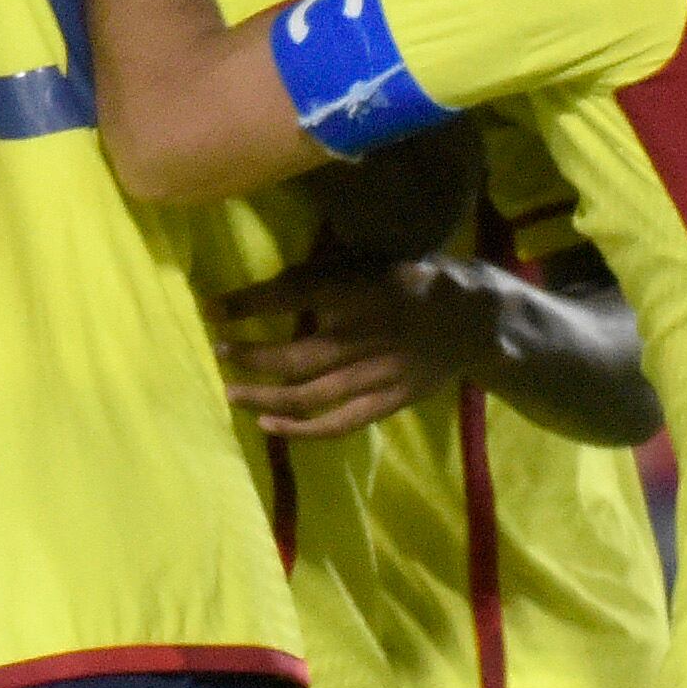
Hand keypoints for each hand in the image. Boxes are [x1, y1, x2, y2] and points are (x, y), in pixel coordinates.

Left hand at [216, 259, 490, 435]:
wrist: (476, 317)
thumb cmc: (414, 279)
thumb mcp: (373, 258)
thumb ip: (327, 273)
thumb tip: (268, 285)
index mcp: (362, 289)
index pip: (292, 295)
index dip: (246, 304)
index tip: (209, 309)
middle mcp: (366, 334)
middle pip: (294, 354)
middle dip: (249, 354)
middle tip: (216, 350)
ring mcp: (378, 374)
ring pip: (309, 393)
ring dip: (263, 394)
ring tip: (229, 391)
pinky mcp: (389, 401)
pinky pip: (339, 423)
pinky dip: (301, 429)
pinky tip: (268, 425)